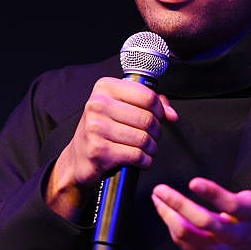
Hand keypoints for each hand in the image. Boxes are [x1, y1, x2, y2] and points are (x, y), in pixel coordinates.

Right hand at [47, 76, 177, 219]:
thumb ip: (148, 104)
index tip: (159, 117)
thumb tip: (171, 114)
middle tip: (153, 137)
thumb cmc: (103, 129)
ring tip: (147, 149)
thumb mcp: (122, 108)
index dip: (160, 109)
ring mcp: (96, 128)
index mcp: (104, 88)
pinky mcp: (98, 150)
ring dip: (152, 148)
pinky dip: (145, 161)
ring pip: (143, 138)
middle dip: (156, 131)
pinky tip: (141, 160)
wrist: (79, 157)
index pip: (147, 95)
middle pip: (147, 118)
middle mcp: (97, 105)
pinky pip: (136, 155)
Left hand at [151, 137, 250, 249]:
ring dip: (170, 218)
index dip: (212, 194)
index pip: (231, 205)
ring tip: (158, 200)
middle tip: (161, 190)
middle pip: (205, 222)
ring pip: (192, 237)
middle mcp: (237, 234)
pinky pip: (189, 248)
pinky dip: (175, 231)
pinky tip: (167, 216)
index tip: (193, 182)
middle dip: (179, 205)